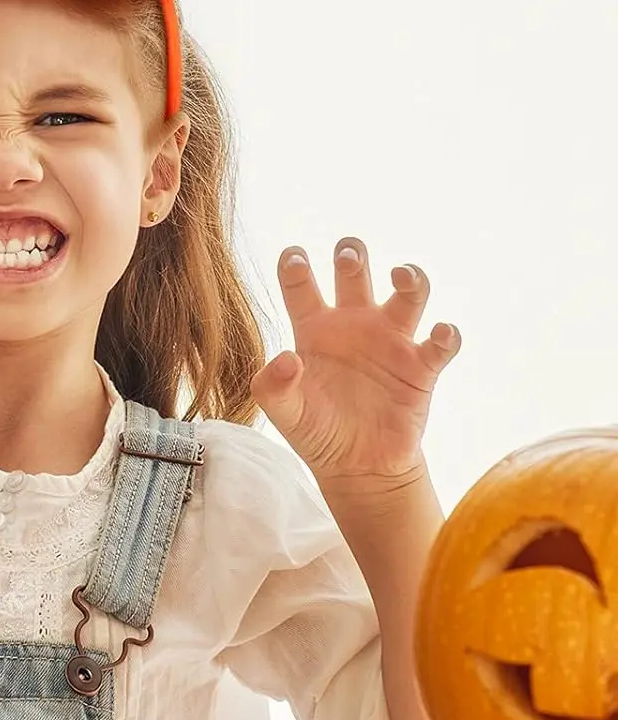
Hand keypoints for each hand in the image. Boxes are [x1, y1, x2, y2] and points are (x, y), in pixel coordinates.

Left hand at [250, 238, 459, 484]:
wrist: (356, 466)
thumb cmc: (316, 430)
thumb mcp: (284, 412)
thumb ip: (272, 386)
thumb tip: (288, 359)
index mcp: (314, 329)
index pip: (301, 286)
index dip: (295, 266)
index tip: (293, 256)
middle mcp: (354, 325)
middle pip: (356, 274)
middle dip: (353, 255)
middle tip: (348, 252)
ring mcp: (390, 342)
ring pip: (409, 294)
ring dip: (410, 277)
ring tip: (400, 272)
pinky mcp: (421, 368)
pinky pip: (442, 344)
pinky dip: (447, 334)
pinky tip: (439, 333)